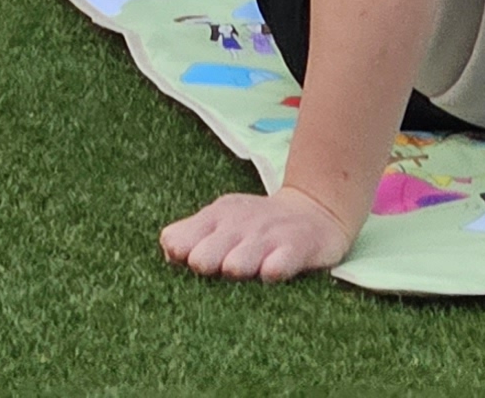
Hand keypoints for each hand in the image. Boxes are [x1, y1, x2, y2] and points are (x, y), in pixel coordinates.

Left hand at [162, 185, 356, 281]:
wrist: (315, 210)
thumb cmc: (258, 224)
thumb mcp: (222, 221)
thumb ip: (192, 236)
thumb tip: (169, 255)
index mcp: (215, 217)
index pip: (177, 241)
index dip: (179, 259)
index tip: (187, 266)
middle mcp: (237, 225)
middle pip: (202, 259)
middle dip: (204, 270)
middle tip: (217, 273)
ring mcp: (267, 236)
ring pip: (236, 265)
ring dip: (235, 273)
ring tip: (242, 273)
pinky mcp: (296, 248)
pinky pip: (276, 267)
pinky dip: (270, 273)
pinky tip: (269, 275)